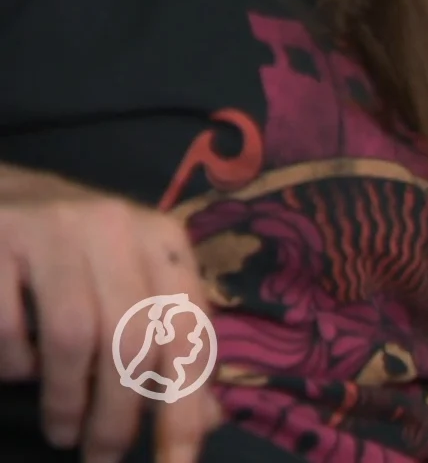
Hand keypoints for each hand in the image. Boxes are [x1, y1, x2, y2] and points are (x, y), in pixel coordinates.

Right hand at [0, 163, 222, 462]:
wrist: (3, 192)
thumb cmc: (78, 253)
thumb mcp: (134, 284)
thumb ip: (169, 344)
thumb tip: (206, 419)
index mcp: (165, 241)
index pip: (190, 331)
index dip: (186, 404)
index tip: (177, 461)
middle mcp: (119, 227)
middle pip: (135, 338)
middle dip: (121, 413)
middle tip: (104, 457)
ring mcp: (56, 228)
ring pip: (76, 334)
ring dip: (69, 399)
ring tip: (63, 434)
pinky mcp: (1, 238)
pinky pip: (10, 322)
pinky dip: (16, 363)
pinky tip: (19, 374)